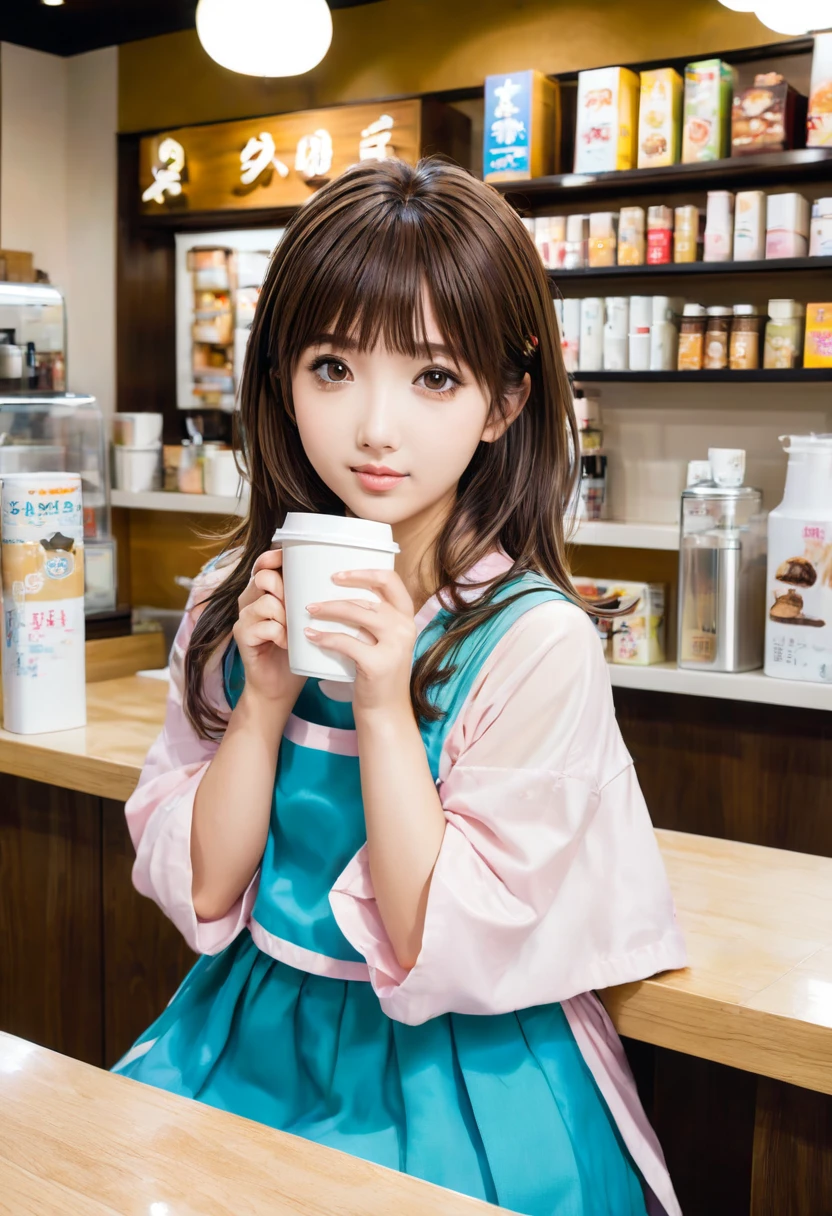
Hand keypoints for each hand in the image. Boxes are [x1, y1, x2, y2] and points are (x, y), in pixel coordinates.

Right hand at [233, 549, 305, 706]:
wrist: (279, 685)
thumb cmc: (297, 649)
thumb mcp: (306, 619)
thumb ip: (312, 598)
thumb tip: (340, 579)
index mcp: (264, 591)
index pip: (264, 563)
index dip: (276, 557)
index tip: (292, 558)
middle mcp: (250, 599)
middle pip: (264, 577)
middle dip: (286, 587)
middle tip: (301, 605)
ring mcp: (245, 617)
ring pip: (267, 601)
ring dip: (287, 615)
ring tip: (297, 630)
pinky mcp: (242, 635)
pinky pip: (266, 626)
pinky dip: (281, 635)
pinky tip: (288, 644)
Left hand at [304, 569, 416, 715]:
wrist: (385, 711)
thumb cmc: (378, 672)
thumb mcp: (384, 640)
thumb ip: (372, 618)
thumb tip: (336, 593)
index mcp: (406, 617)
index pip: (391, 580)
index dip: (364, 572)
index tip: (337, 575)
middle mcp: (405, 627)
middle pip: (367, 598)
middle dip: (336, 596)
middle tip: (312, 600)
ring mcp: (394, 646)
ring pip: (356, 614)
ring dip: (328, 610)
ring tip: (308, 611)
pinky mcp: (378, 664)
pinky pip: (345, 642)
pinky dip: (325, 637)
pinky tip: (311, 636)